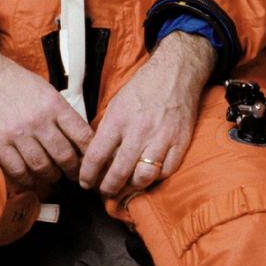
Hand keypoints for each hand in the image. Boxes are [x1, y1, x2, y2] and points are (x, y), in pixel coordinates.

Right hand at [0, 16, 91, 187]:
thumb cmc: (18, 83)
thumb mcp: (48, 91)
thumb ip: (62, 113)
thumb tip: (80, 138)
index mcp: (54, 105)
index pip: (82, 135)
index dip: (90, 153)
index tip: (91, 161)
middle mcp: (38, 120)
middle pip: (64, 155)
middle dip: (73, 169)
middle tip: (75, 175)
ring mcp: (17, 133)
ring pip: (42, 166)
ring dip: (51, 176)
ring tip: (55, 177)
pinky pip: (17, 169)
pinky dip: (27, 179)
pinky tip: (32, 180)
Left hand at [80, 32, 215, 197]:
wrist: (176, 73)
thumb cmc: (143, 87)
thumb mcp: (117, 104)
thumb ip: (107, 130)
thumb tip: (97, 156)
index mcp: (119, 119)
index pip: (96, 156)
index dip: (87, 175)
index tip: (85, 182)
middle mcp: (139, 131)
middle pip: (119, 172)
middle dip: (108, 188)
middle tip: (104, 192)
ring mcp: (162, 138)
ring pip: (144, 176)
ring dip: (132, 187)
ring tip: (126, 187)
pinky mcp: (180, 141)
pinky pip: (166, 170)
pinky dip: (156, 177)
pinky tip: (148, 174)